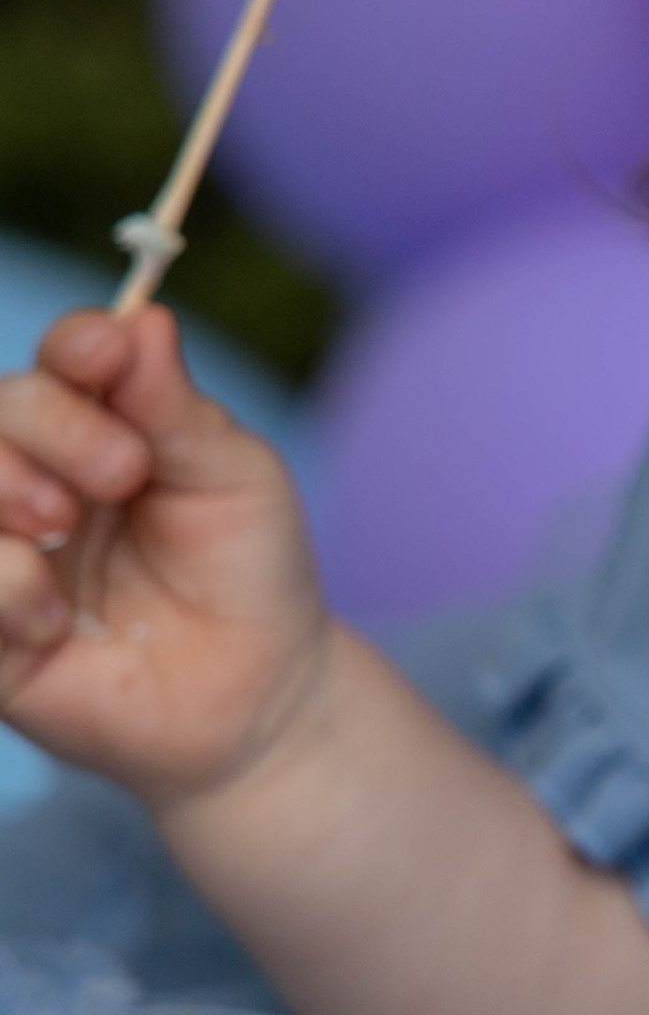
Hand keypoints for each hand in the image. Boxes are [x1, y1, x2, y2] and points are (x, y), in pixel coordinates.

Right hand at [0, 306, 330, 806]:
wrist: (258, 697)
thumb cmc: (248, 573)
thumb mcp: (232, 478)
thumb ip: (177, 408)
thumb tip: (142, 317)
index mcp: (101, 427)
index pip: (59, 360)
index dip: (74, 347)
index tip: (105, 355)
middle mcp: (37, 478)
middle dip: (49, 424)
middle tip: (120, 474)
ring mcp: (6, 553)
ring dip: (3, 490)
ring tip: (65, 530)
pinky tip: (52, 620)